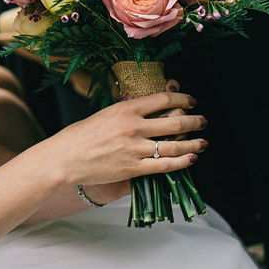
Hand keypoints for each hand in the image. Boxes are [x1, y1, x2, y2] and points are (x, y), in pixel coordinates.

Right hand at [43, 91, 206, 188]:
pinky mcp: (134, 169)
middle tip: (203, 121)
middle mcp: (134, 127)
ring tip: (203, 143)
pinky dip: (182, 162)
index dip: (182, 99)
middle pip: (175, 122)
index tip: (191, 101)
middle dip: (195, 121)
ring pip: (175, 145)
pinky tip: (191, 159)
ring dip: (194, 143)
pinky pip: (165, 165)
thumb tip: (138, 102)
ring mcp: (135, 149)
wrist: (65, 159)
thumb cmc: (80, 135)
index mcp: (126, 109)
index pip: (163, 100)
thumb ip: (124, 110)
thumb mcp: (103, 114)